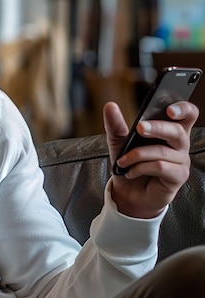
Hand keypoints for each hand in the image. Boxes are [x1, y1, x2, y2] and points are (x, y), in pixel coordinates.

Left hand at [103, 100, 198, 217]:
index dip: (183, 109)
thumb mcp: (118, 142)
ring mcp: (181, 161)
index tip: (169, 109)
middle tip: (140, 128)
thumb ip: (115, 124)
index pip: (188, 115)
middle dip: (157, 127)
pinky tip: (130, 172)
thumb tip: (110, 105)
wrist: (127, 192)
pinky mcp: (178, 177)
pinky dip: (141, 167)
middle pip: (177, 131)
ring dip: (138, 154)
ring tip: (122, 161)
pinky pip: (160, 167)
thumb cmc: (129, 164)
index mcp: (170, 131)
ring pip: (163, 151)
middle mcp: (180, 145)